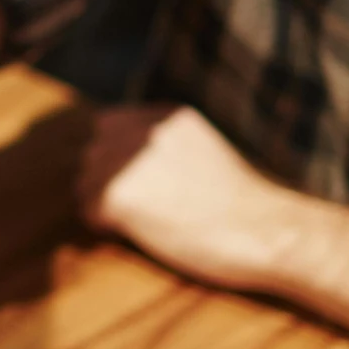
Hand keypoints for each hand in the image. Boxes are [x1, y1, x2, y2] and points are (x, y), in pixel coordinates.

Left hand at [76, 104, 291, 289]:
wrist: (263, 231)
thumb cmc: (241, 204)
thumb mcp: (202, 151)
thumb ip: (164, 144)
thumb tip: (116, 157)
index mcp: (166, 116)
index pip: (108, 125)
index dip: (114, 157)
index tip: (135, 183)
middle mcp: (144, 128)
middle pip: (92, 153)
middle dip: (106, 181)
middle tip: (139, 210)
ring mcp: (130, 159)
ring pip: (84, 182)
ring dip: (103, 204)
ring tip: (142, 222)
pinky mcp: (119, 193)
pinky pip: (88, 211)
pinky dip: (105, 226)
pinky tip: (136, 233)